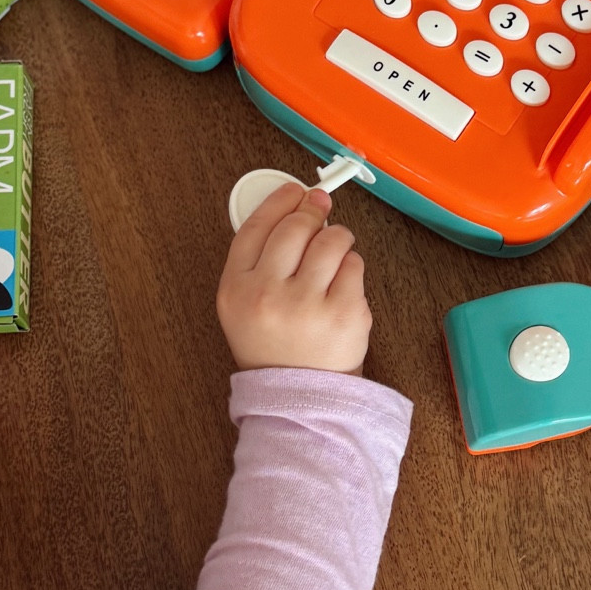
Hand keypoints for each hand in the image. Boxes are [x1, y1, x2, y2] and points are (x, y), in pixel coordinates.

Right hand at [217, 183, 370, 373]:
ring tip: (333, 255)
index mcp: (236, 289)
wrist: (300, 398)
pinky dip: (351, 268)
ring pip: (332, 239)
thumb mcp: (245, 304)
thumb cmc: (275, 346)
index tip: (294, 192)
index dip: (278, 201)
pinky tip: (341, 286)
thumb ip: (260, 257)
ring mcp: (307, 305)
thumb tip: (296, 204)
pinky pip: (354, 265)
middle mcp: (267, 295)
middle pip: (295, 227)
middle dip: (312, 213)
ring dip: (337, 238)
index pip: (255, 227)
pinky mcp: (343, 313)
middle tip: (320, 211)